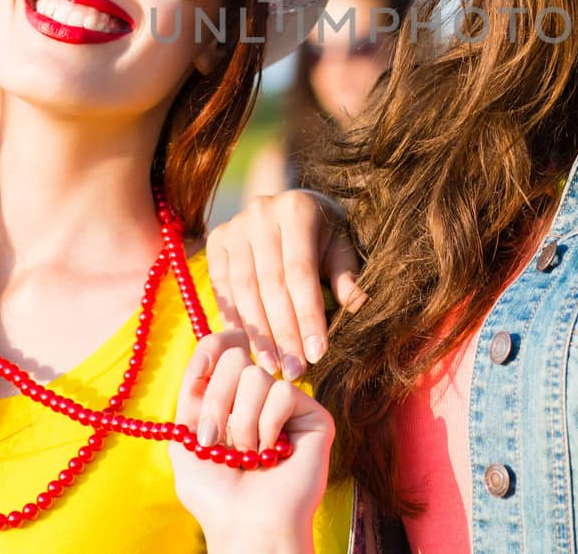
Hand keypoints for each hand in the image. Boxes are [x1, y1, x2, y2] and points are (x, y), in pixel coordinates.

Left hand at [169, 331, 332, 553]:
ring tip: (249, 455)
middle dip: (216, 402)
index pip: (223, 346)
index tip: (201, 369)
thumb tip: (209, 354)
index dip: (213, 347)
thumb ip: (191, 394)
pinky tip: (273, 452)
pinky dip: (268, 425)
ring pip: (257, 376)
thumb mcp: (186, 441)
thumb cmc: (216, 494)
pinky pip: (283, 392)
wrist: (249, 525)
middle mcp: (257, 395)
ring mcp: (286, 403)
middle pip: (235, 356)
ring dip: (242, 423)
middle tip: (216, 441)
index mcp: (227, 396)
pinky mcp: (312, 414)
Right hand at [207, 189, 364, 378]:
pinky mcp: (216, 240)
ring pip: (244, 289)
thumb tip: (361, 306)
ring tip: (271, 367)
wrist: (292, 206)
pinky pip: (222, 287)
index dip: (307, 316)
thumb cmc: (324, 233)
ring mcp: (235, 226)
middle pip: (270, 284)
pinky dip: (233, 319)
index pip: (300, 272)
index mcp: (297, 210)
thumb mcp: (342, 247)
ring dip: (257, 332)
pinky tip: (246, 346)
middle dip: (283, 332)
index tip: (316, 354)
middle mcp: (261, 213)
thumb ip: (347, 276)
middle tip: (294, 371)